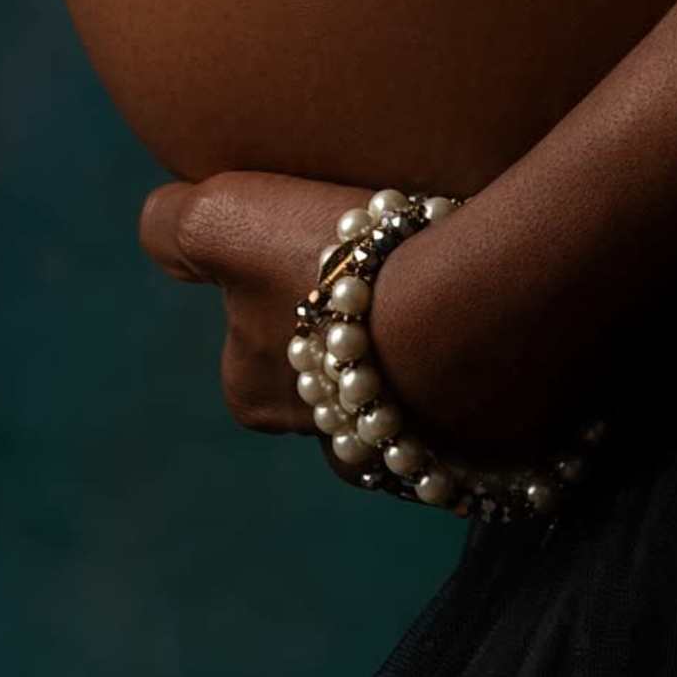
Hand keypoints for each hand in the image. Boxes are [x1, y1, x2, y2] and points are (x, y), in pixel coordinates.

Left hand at [140, 170, 580, 467]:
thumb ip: (173, 226)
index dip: (283, 298)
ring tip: (466, 290)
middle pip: (334, 385)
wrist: (476, 307)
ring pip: (416, 404)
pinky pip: (494, 410)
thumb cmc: (337, 267)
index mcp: (260, 397)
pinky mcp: (500, 453)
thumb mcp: (222, 220)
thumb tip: (159, 223)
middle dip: (359, 343)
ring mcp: (421, 456)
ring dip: (434, 361)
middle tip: (397, 271)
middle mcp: (330, 444)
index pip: (252, 356)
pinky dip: (502, 372)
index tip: (324, 257)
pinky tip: (516, 322)